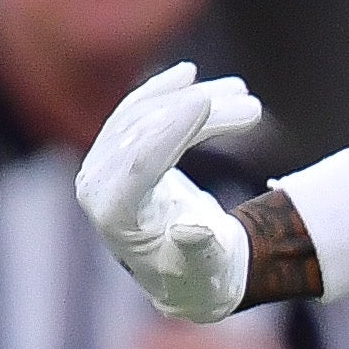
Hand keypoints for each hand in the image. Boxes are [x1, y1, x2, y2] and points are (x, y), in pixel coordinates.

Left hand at [78, 62, 265, 321]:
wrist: (185, 274)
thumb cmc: (199, 275)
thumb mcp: (206, 271)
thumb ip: (199, 251)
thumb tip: (191, 229)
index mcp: (115, 219)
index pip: (139, 163)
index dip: (172, 129)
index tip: (205, 100)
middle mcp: (97, 188)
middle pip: (147, 133)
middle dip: (199, 111)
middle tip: (251, 105)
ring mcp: (100, 166)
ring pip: (145, 114)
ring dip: (194, 98)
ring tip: (242, 93)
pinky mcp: (111, 151)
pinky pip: (137, 110)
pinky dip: (166, 91)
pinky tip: (189, 74)